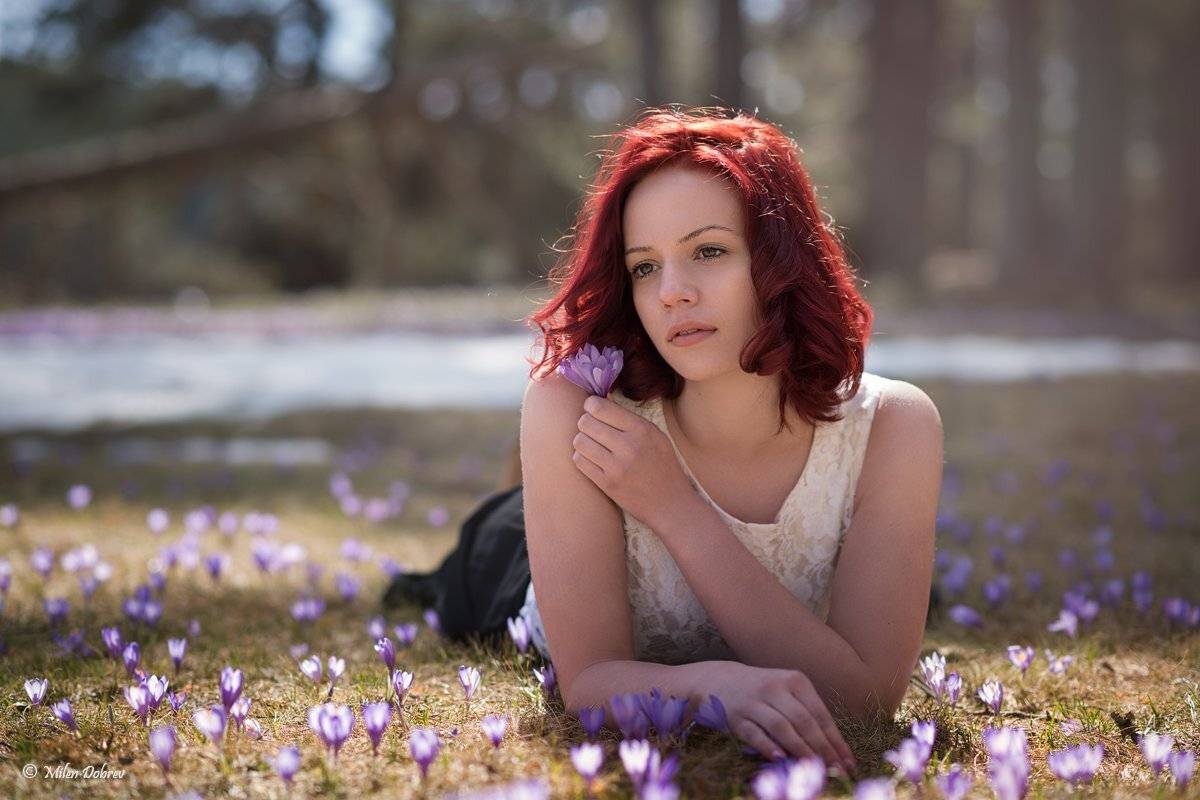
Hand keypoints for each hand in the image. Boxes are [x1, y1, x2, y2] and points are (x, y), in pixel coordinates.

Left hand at [571, 394, 695, 528]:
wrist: (670, 503)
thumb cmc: (663, 466)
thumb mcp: (656, 436)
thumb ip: (630, 420)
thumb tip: (600, 403)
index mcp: (642, 429)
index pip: (600, 407)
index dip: (591, 406)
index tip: (593, 410)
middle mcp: (628, 446)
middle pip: (585, 422)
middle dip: (585, 423)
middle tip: (592, 429)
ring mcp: (616, 466)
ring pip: (579, 441)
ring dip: (582, 441)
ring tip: (592, 445)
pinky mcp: (607, 484)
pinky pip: (579, 461)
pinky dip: (581, 457)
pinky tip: (592, 459)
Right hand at [698, 661, 856, 774]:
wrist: (720, 680)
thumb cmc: (763, 691)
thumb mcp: (787, 691)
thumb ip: (807, 715)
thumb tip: (833, 749)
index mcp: (795, 680)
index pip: (820, 714)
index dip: (835, 740)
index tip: (848, 762)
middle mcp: (775, 688)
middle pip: (803, 721)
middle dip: (822, 748)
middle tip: (835, 771)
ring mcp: (754, 702)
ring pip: (781, 727)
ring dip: (799, 749)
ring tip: (813, 768)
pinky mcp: (736, 716)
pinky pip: (754, 734)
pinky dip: (768, 747)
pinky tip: (781, 759)